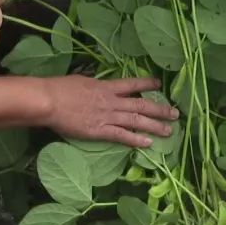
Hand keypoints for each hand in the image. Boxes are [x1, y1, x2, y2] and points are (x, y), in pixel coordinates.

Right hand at [40, 76, 177, 147]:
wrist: (49, 101)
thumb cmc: (59, 88)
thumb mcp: (81, 80)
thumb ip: (93, 85)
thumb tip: (97, 85)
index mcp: (106, 87)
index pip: (132, 84)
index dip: (147, 83)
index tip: (159, 84)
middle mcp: (111, 101)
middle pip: (142, 104)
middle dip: (160, 109)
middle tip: (176, 113)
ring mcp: (107, 116)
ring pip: (137, 121)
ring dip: (155, 126)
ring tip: (170, 131)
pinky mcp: (100, 131)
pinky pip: (122, 136)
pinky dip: (136, 140)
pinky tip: (148, 144)